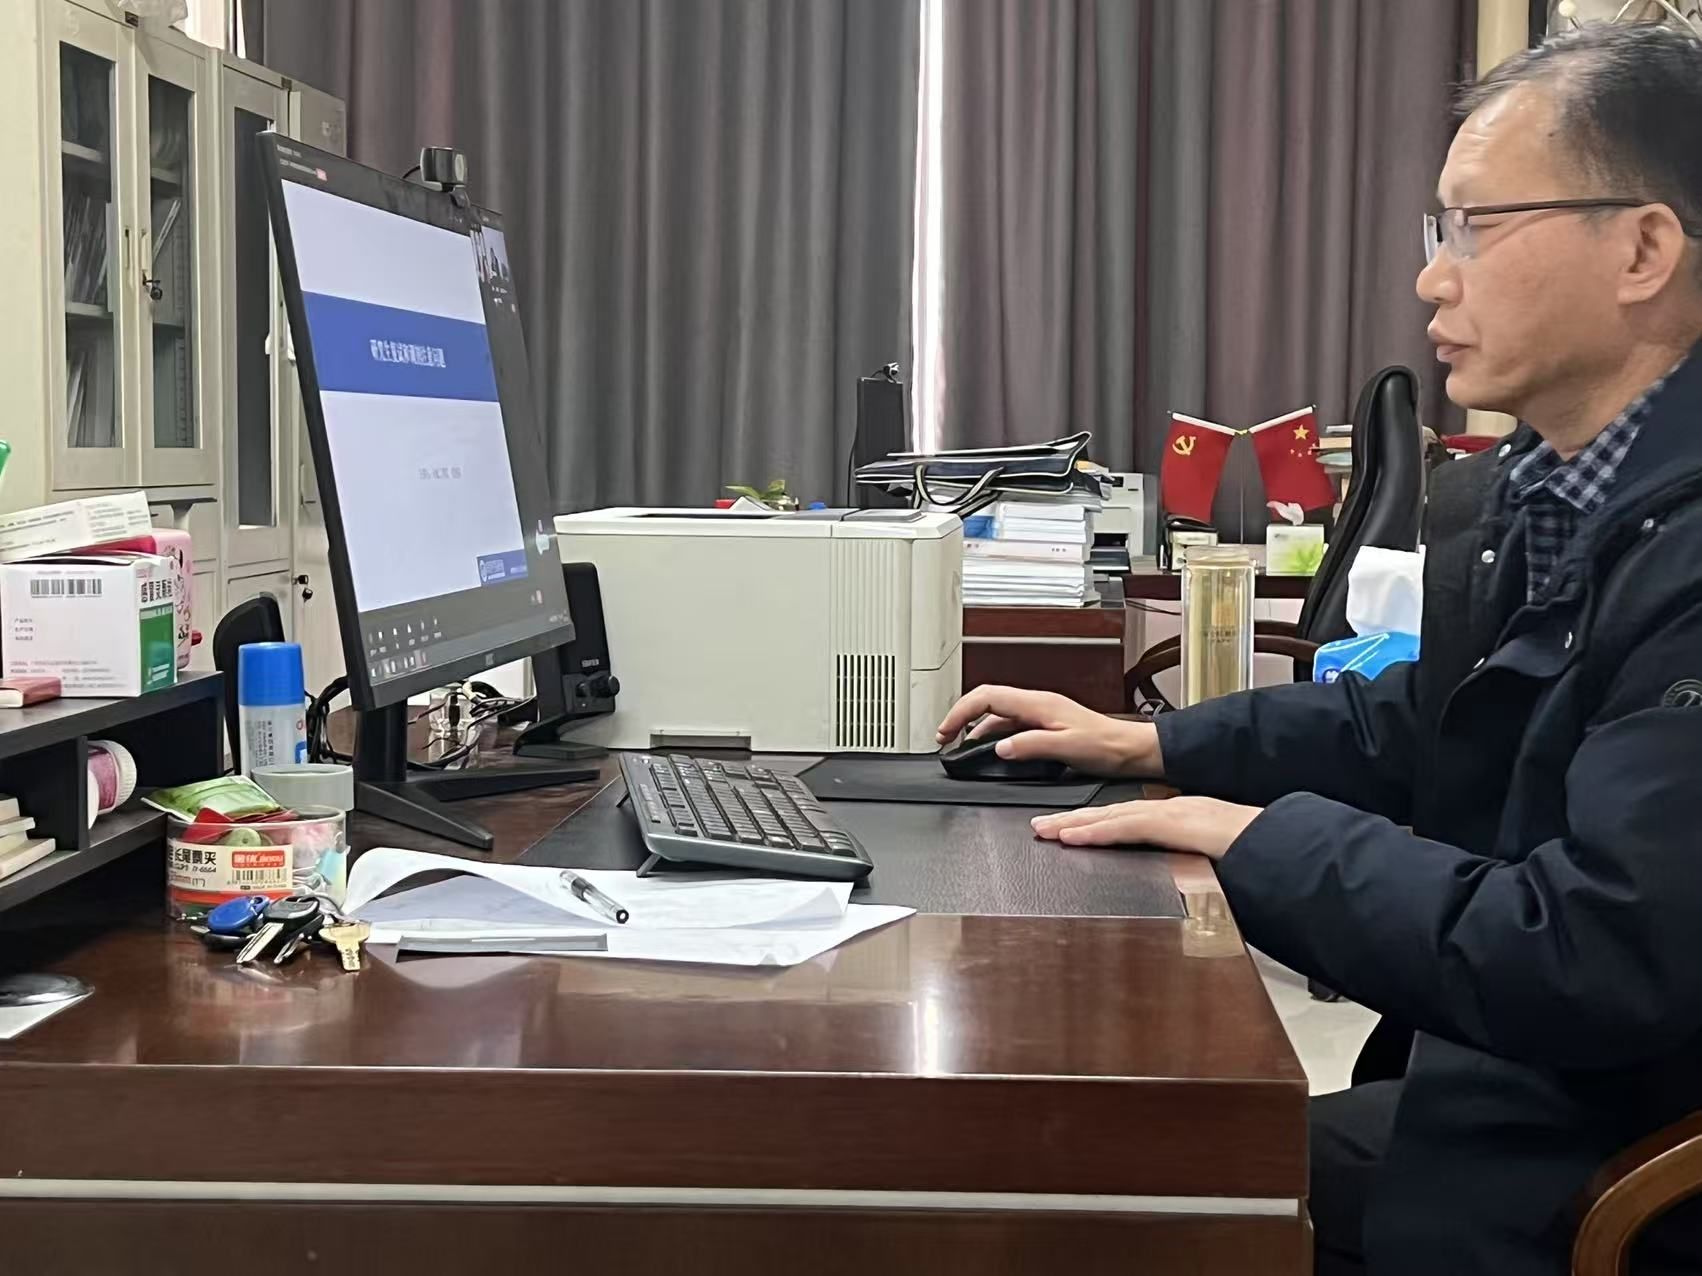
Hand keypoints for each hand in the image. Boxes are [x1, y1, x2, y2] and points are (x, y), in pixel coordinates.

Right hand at [936, 685, 1162, 778]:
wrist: (1131, 750)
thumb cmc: (1108, 746)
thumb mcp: (1068, 748)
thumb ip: (1032, 746)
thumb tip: (1000, 748)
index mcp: (1038, 703)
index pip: (987, 696)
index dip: (961, 711)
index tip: (946, 731)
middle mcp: (1037, 704)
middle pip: (986, 700)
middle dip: (960, 716)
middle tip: (944, 737)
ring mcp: (1040, 713)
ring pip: (996, 714)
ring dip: (974, 728)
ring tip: (960, 746)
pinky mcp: (1045, 725)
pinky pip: (1009, 725)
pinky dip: (992, 735)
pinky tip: (990, 751)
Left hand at [1030, 796, 1261, 860]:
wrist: (1272, 838)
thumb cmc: (1248, 847)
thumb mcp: (1209, 853)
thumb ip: (1186, 860)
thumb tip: (1177, 877)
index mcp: (1173, 817)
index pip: (1124, 818)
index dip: (1094, 822)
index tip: (1068, 828)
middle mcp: (1164, 811)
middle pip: (1108, 814)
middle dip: (1072, 820)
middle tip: (1040, 826)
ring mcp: (1166, 814)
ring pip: (1109, 817)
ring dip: (1073, 824)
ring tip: (1045, 830)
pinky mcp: (1168, 824)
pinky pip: (1125, 827)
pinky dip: (1097, 831)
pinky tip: (1073, 836)